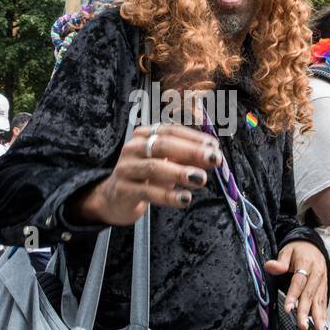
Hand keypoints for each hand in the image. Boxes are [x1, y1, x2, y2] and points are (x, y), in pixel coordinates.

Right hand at [67, 123, 215, 226]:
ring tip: (200, 179)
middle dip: (190, 151)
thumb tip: (213, 154)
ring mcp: (126, 168)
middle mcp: (133, 148)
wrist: (114, 198)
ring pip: (154, 166)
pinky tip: (184, 199)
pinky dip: (168, 196)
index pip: (171, 131)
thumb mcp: (168, 164)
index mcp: (145, 135)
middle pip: (162, 145)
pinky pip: (147, 191)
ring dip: (180, 172)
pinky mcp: (123, 190)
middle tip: (213, 158)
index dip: (193, 138)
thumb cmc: (145, 178)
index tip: (214, 146)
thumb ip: (189, 158)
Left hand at [265, 239, 328, 329]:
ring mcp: (323, 281)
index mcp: (306, 263)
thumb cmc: (297, 249)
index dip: (293, 295)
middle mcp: (317, 273)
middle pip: (310, 294)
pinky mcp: (324, 287)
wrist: (313, 245)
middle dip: (306, 311)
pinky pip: (324, 302)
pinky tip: (323, 326)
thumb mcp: (286, 250)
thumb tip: (270, 266)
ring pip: (320, 300)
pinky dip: (324, 314)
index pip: (299, 282)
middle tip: (303, 326)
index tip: (288, 309)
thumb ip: (280, 261)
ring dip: (319, 317)